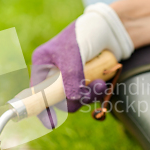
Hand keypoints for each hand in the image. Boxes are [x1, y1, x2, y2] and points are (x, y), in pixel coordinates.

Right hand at [31, 3, 133, 127]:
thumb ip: (71, 76)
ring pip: (76, 100)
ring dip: (90, 95)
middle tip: (92, 89)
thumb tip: (72, 98)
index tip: (50, 122)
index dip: (40, 108)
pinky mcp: (86, 80)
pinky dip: (97, 93)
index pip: (36, 93)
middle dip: (76, 99)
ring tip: (102, 83)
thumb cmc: (86, 32)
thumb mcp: (74, 53)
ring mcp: (71, 78)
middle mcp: (54, 73)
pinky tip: (104, 82)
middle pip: (59, 100)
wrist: (112, 27)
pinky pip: (88, 96)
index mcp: (43, 64)